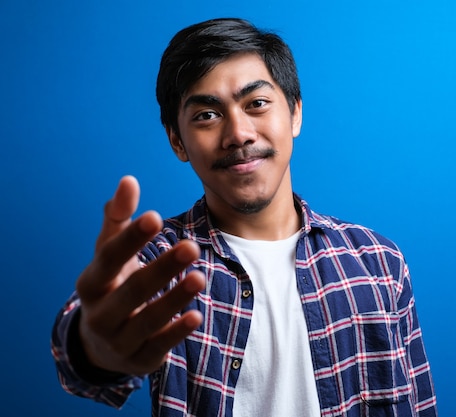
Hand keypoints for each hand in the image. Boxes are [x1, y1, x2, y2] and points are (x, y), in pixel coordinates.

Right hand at [75, 176, 204, 375]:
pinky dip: (177, 332)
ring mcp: (118, 339)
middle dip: (162, 268)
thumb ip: (120, 218)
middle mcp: (99, 313)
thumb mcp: (109, 254)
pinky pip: (159, 346)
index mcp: (91, 283)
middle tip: (192, 246)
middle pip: (132, 289)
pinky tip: (196, 316)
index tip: (155, 217)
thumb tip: (128, 180)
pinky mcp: (139, 360)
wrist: (102, 343)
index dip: (131, 239)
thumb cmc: (112, 285)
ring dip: (174, 299)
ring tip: (200, 277)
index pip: (109, 259)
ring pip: (147, 320)